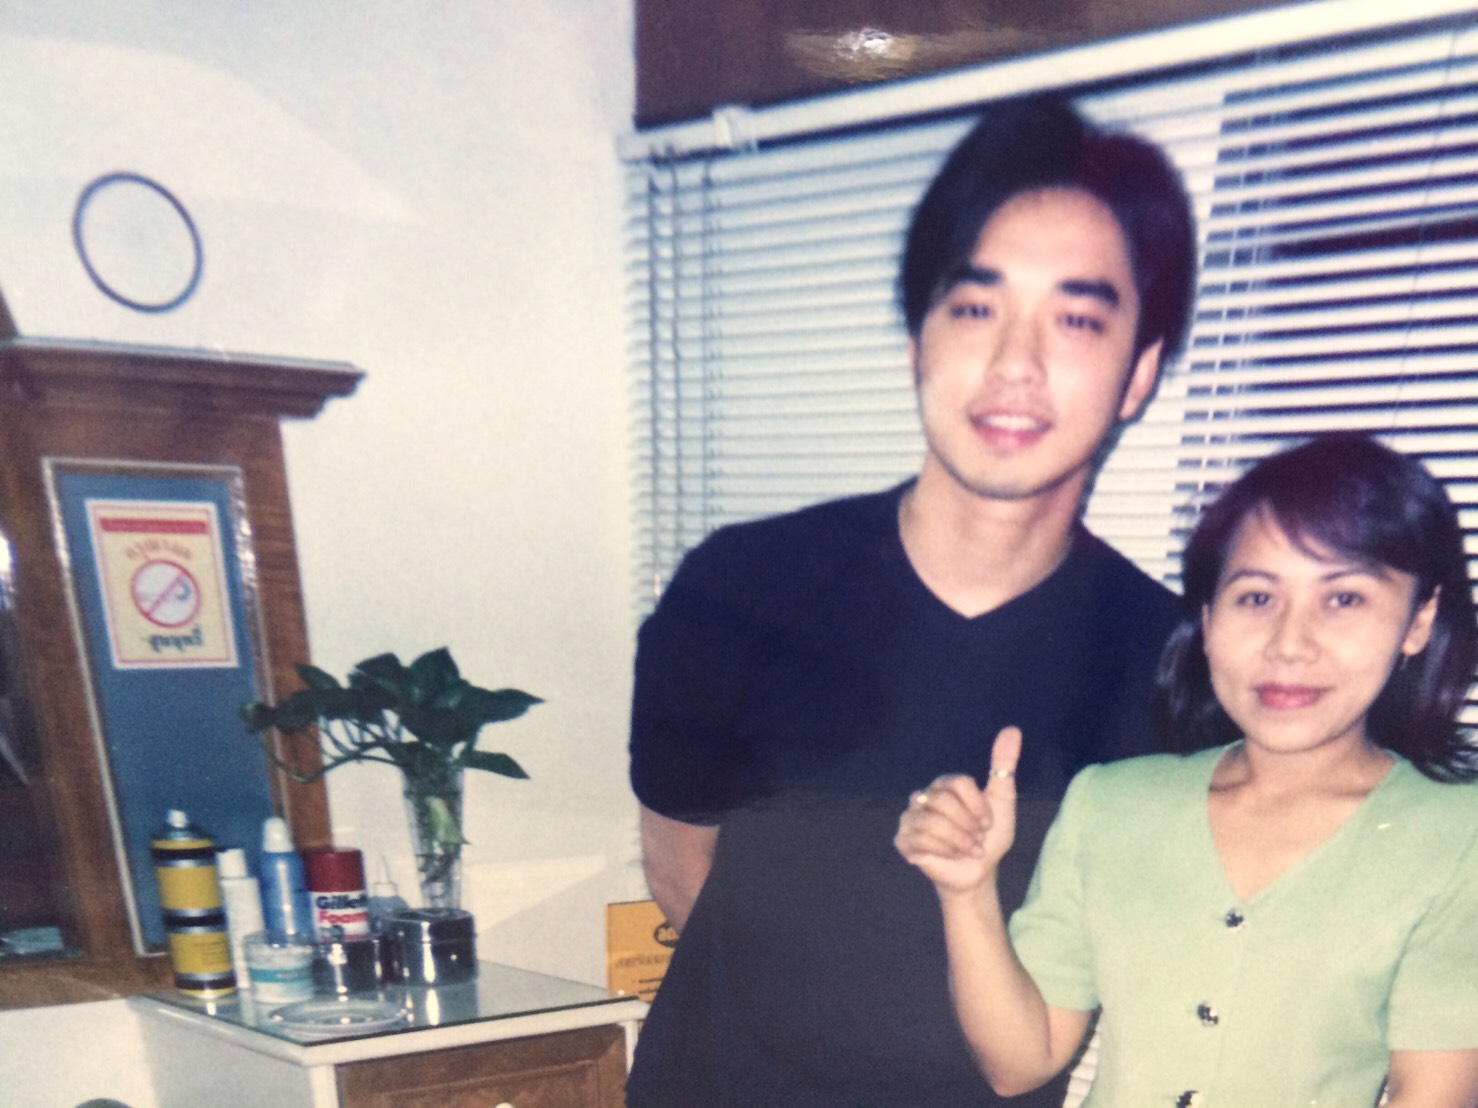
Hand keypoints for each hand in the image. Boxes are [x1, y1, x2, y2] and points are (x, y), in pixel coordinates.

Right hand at [894, 726, 1020, 897]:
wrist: (977, 873)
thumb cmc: (989, 837)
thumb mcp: (1002, 801)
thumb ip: (1004, 765)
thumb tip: (1012, 730)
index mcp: (945, 785)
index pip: (958, 783)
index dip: (977, 806)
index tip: (987, 823)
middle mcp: (924, 796)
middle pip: (944, 802)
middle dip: (967, 827)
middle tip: (976, 840)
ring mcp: (910, 817)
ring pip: (932, 822)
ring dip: (958, 841)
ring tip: (967, 850)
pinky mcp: (903, 839)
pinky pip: (919, 840)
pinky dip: (943, 851)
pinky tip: (950, 856)